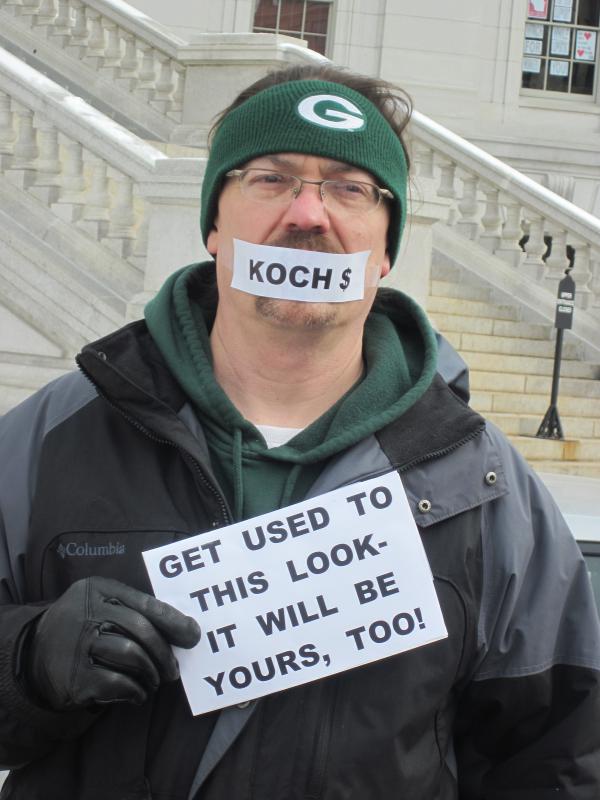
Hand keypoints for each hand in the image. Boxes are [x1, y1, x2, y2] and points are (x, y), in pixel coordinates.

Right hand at [26, 577, 200, 709]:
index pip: (145, 603)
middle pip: (141, 630)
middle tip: (174, 670)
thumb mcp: (101, 604)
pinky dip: (135, 689)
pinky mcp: (75, 676)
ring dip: (151, 672)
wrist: (35, 654)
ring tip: (154, 680)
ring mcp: (78, 644)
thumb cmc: (85, 627)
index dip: (173, 621)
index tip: (192, 635)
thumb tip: (181, 630)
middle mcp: (87, 612)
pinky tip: (137, 693)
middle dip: (164, 652)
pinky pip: (118, 682)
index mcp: (98, 589)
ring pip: (132, 655)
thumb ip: (134, 610)